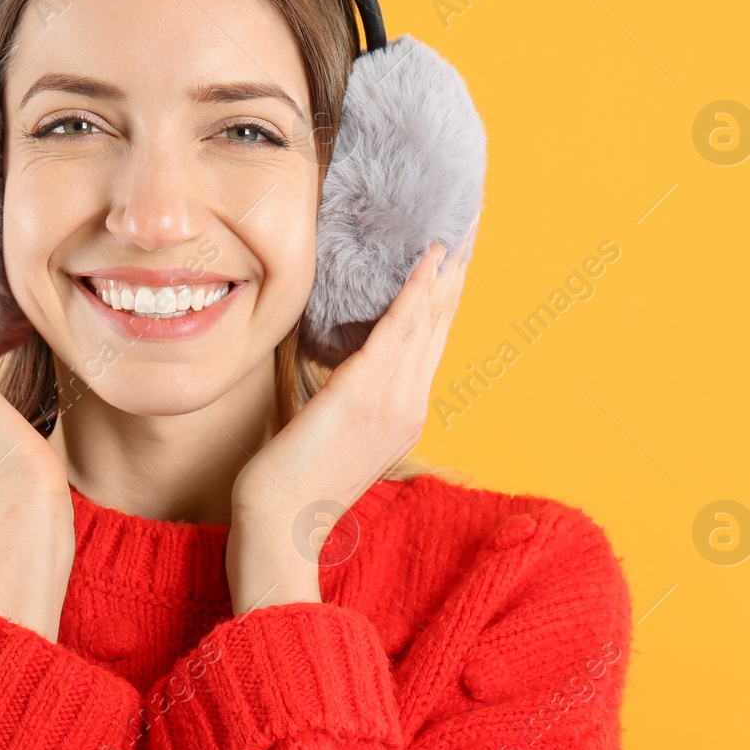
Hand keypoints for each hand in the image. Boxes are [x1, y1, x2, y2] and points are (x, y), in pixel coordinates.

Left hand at [226, 216, 478, 612]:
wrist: (278, 526)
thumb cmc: (291, 482)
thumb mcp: (330, 432)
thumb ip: (345, 397)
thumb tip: (342, 365)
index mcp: (403, 414)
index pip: (431, 341)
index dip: (445, 295)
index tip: (456, 254)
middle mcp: (408, 405)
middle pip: (440, 325)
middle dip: (457, 272)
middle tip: (471, 222)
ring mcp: (391, 400)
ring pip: (428, 321)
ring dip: (446, 271)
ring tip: (460, 227)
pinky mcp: (363, 394)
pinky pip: (397, 332)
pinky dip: (416, 293)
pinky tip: (429, 261)